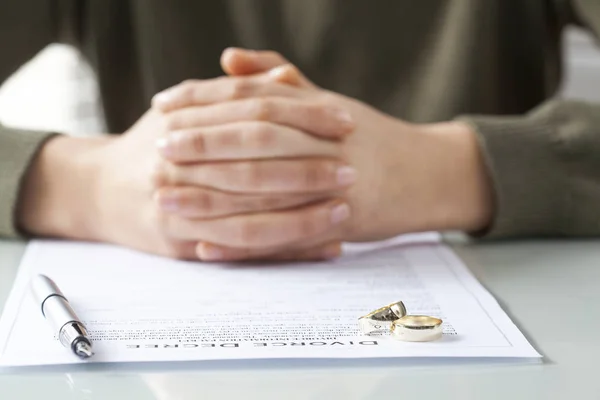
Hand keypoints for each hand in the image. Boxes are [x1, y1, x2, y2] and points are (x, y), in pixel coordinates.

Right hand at [17, 69, 354, 259]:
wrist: (99, 191)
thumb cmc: (153, 145)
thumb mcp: (186, 110)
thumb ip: (235, 92)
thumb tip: (286, 74)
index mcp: (184, 123)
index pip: (253, 115)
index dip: (302, 117)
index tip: (344, 121)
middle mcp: (178, 166)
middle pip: (254, 168)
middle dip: (306, 171)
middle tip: (351, 171)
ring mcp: (179, 210)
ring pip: (251, 218)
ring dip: (302, 217)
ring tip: (344, 212)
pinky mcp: (183, 244)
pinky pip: (245, 251)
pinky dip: (288, 250)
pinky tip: (326, 247)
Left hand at [153, 49, 494, 259]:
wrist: (428, 175)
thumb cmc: (371, 137)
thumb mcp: (328, 102)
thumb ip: (278, 80)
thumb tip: (228, 58)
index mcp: (320, 108)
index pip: (254, 97)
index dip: (205, 97)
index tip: (164, 103)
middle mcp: (327, 142)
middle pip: (256, 138)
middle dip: (203, 141)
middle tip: (159, 147)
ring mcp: (335, 185)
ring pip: (266, 191)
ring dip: (211, 196)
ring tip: (167, 198)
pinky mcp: (340, 224)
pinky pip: (285, 237)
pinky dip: (242, 245)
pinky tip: (205, 246)